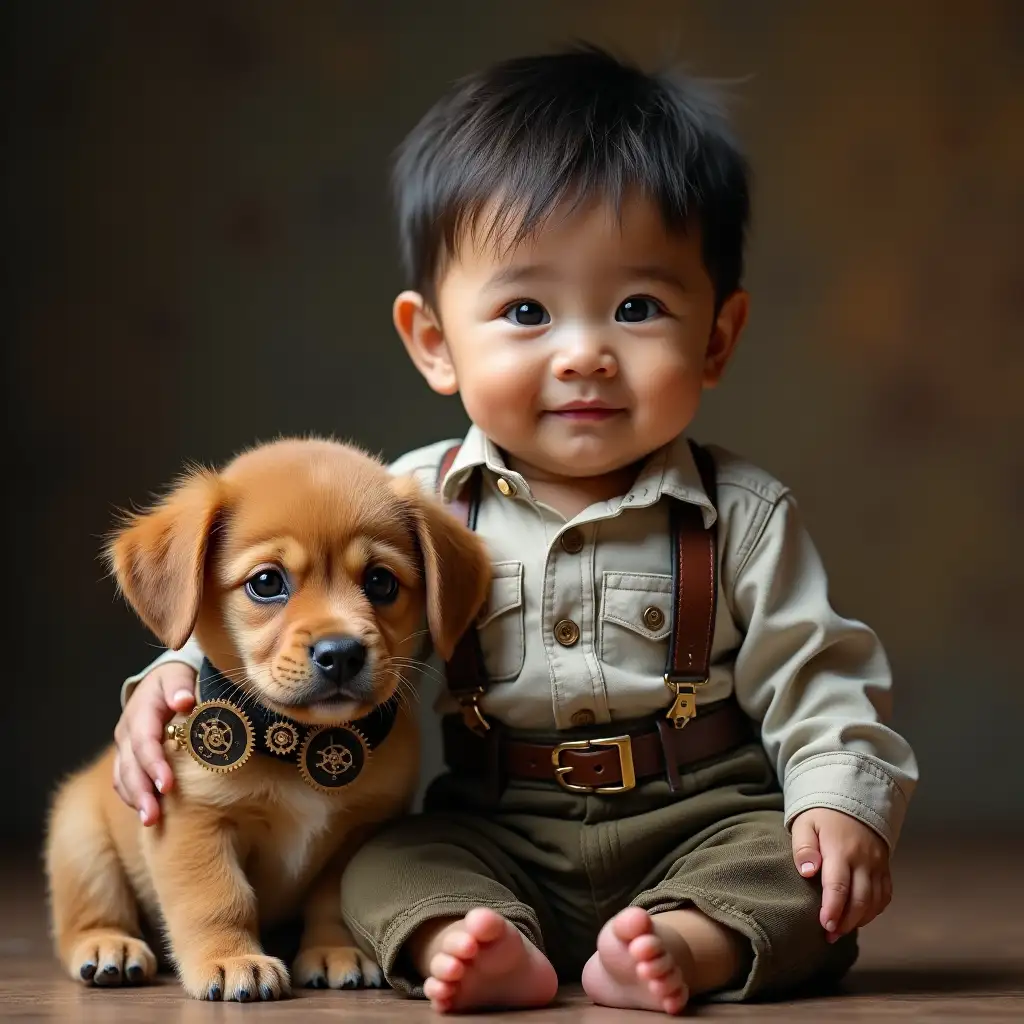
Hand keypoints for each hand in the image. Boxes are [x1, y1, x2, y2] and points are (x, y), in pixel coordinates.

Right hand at [112, 662, 196, 824]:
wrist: (162, 683)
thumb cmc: (177, 681)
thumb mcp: (179, 676)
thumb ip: (179, 686)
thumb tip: (183, 701)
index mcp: (141, 711)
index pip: (144, 741)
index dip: (154, 764)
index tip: (168, 785)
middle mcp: (127, 732)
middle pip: (130, 766)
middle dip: (141, 791)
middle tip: (154, 816)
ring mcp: (124, 747)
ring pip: (123, 777)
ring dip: (136, 800)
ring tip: (151, 821)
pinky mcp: (127, 758)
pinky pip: (124, 781)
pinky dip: (134, 797)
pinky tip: (148, 813)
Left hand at [791, 808, 890, 941]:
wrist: (853, 798)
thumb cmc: (822, 814)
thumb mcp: (805, 824)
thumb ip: (804, 848)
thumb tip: (807, 872)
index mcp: (840, 850)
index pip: (838, 887)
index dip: (833, 910)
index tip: (825, 926)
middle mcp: (863, 860)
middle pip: (860, 900)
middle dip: (846, 922)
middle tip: (830, 936)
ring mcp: (877, 865)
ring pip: (874, 901)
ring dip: (859, 920)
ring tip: (841, 931)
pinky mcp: (885, 867)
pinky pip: (884, 895)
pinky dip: (874, 910)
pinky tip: (860, 917)